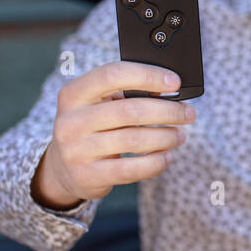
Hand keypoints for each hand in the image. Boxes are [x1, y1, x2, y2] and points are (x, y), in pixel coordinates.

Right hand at [32, 61, 195, 207]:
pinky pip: (130, 169)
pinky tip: (167, 157)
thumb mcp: (97, 105)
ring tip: (179, 136)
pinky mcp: (87, 175)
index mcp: (73, 93)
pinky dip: (155, 162)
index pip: (113, 74)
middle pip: (130, 110)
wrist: (62, 168)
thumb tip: (169, 91)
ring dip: (165, 137)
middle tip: (188, 113)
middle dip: (167, 111)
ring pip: (133, 140)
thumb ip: (125, 94)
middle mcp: (71, 120)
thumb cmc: (92, 127)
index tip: (175, 82)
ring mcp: (76, 150)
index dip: (147, 75)